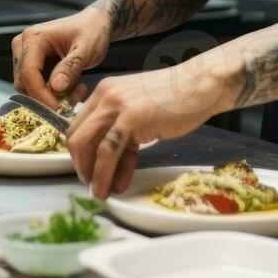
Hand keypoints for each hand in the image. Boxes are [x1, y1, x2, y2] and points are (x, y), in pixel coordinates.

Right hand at [11, 9, 111, 109]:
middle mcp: (23, 46)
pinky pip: (36, 86)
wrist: (94, 25)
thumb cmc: (92, 31)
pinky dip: (53, 93)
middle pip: (24, 82)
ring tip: (78, 91)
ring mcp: (25, 55)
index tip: (58, 108)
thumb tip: (55, 88)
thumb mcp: (86, 49)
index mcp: (34, 38)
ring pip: (29, 87)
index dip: (40, 94)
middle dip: (47, 97)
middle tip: (73, 100)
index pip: (28, 72)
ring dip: (52, 96)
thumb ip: (71, 67)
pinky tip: (73, 88)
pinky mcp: (33, 64)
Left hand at [65, 52, 236, 198]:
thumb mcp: (140, 109)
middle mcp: (105, 96)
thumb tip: (113, 162)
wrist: (201, 85)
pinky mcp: (131, 118)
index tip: (88, 168)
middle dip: (80, 164)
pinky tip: (111, 187)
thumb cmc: (177, 97)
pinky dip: (104, 174)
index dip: (80, 151)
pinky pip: (108, 152)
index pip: (79, 124)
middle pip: (76, 136)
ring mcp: (116, 106)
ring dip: (91, 174)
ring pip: (88, 146)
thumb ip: (124, 131)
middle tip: (90, 181)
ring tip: (99, 192)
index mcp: (105, 91)